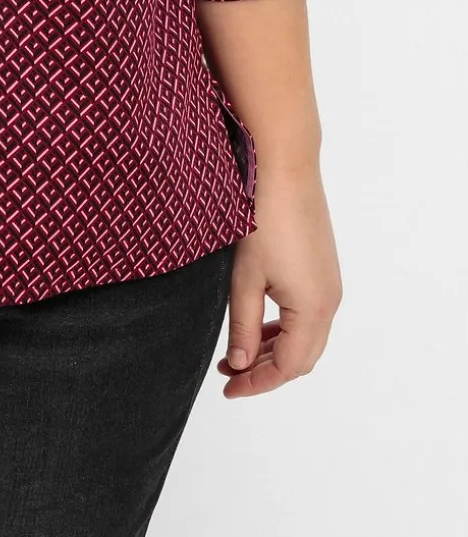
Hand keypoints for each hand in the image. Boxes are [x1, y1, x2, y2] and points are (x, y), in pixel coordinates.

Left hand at [216, 162, 341, 396]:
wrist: (284, 167)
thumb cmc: (262, 217)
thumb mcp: (245, 277)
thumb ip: (243, 324)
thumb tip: (240, 363)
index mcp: (313, 309)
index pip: (288, 366)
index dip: (257, 382)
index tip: (228, 390)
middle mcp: (330, 301)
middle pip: (302, 357)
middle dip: (266, 370)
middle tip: (229, 374)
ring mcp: (330, 283)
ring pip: (306, 336)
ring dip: (275, 348)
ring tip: (238, 352)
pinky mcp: (323, 267)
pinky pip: (308, 313)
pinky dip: (285, 327)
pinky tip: (259, 321)